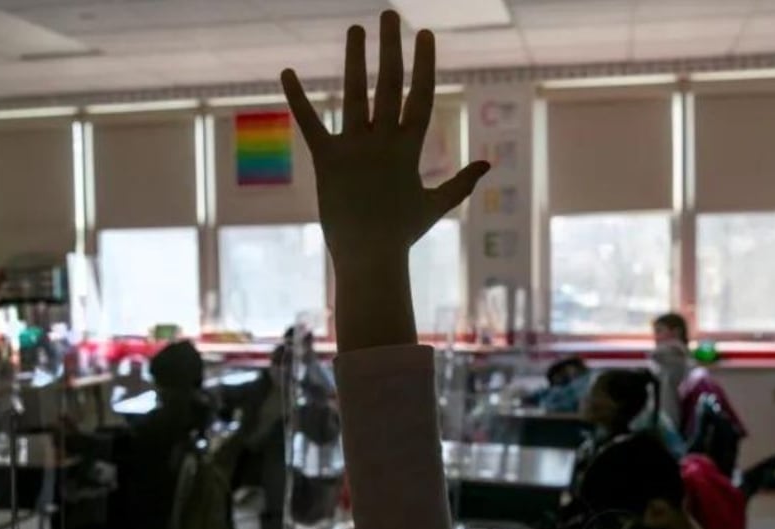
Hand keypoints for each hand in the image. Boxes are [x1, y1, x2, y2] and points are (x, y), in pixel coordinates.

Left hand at [281, 10, 488, 271]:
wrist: (370, 258)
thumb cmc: (402, 234)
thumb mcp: (435, 206)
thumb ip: (461, 182)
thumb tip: (488, 164)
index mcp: (409, 150)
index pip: (420, 97)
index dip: (424, 64)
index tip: (426, 34)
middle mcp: (384, 143)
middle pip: (390, 85)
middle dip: (392, 47)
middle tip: (390, 14)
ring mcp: (355, 150)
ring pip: (356, 94)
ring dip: (356, 59)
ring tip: (356, 29)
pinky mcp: (327, 161)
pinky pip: (311, 124)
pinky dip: (297, 98)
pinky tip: (286, 71)